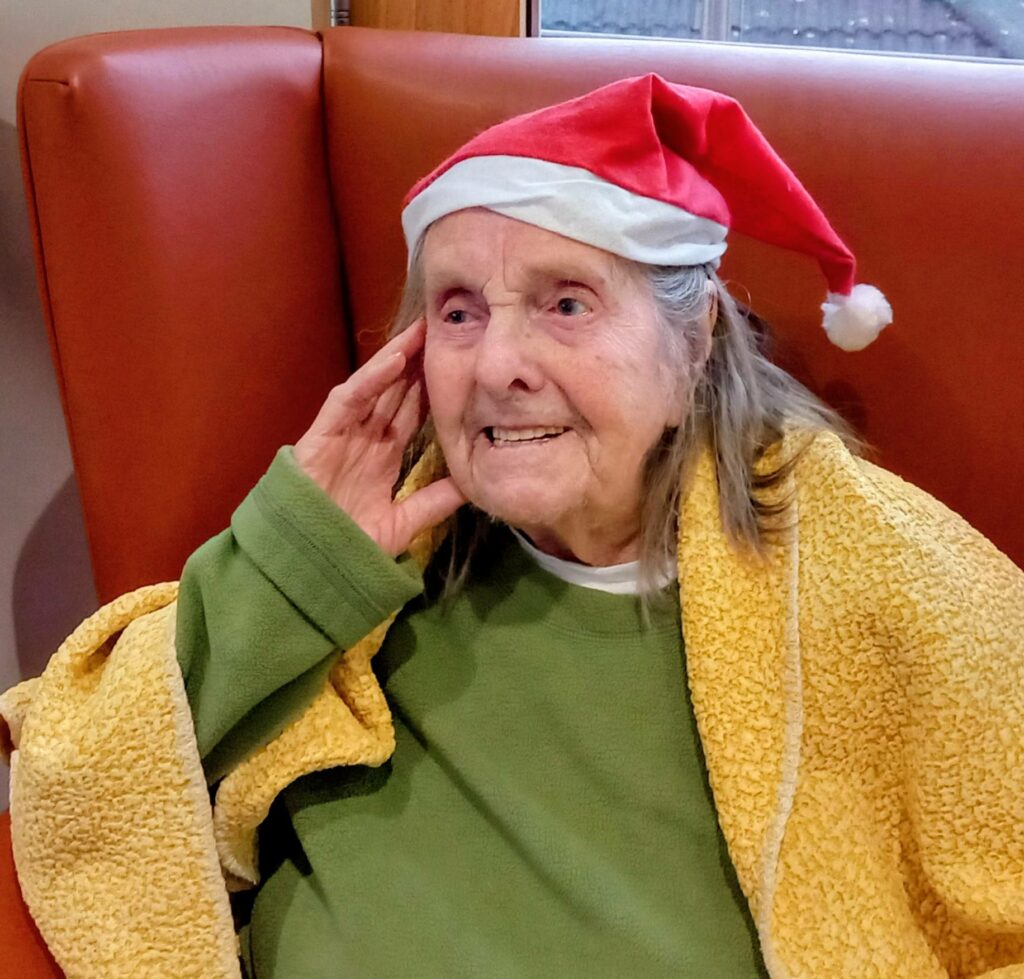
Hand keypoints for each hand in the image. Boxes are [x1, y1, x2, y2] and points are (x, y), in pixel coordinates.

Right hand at [293, 318, 465, 555]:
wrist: (308, 564)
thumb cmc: (348, 547)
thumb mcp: (403, 523)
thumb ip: (434, 503)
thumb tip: (472, 486)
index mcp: (383, 457)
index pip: (413, 413)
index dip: (433, 388)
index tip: (460, 364)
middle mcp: (365, 439)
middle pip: (397, 392)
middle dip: (419, 362)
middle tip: (445, 331)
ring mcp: (343, 434)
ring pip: (375, 387)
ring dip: (398, 358)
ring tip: (423, 331)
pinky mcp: (322, 435)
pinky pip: (348, 400)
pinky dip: (371, 379)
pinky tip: (395, 360)